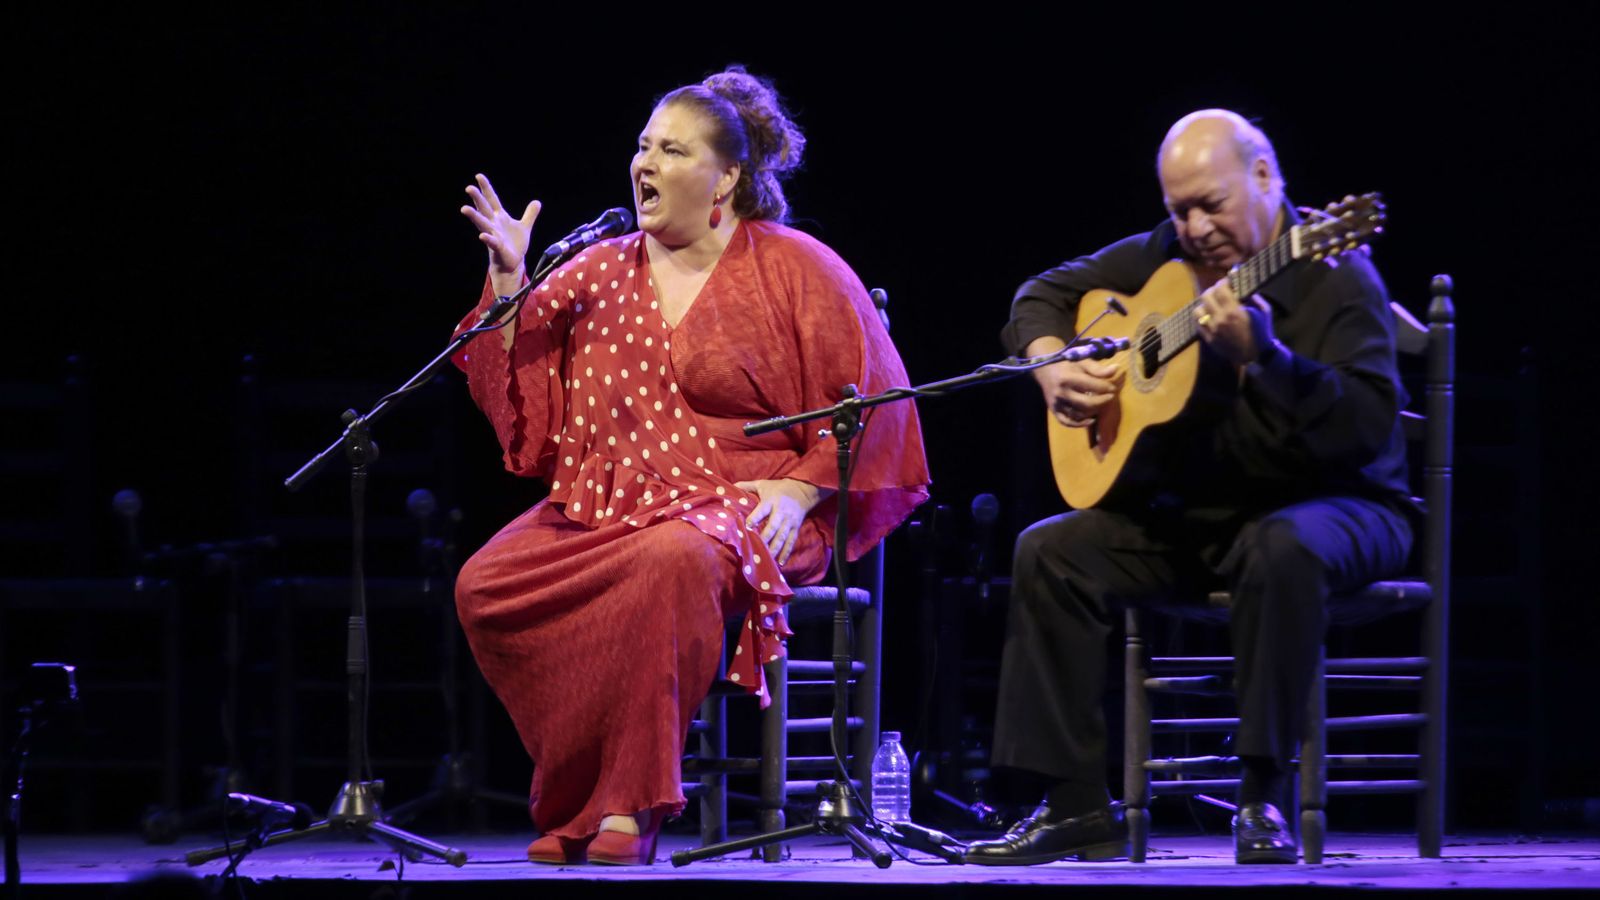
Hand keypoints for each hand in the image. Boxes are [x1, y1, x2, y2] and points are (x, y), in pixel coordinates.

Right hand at [460, 173, 540, 293]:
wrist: (513, 263)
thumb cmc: (515, 245)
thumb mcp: (524, 227)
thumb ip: (530, 214)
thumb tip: (537, 202)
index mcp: (499, 217)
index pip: (492, 199)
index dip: (486, 188)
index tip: (478, 176)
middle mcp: (494, 224)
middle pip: (484, 208)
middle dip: (477, 198)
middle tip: (469, 188)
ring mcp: (494, 235)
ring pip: (482, 224)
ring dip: (474, 216)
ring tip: (464, 208)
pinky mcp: (497, 248)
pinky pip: (491, 242)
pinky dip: (487, 238)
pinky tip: (482, 235)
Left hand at [734, 478, 830, 566]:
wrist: (803, 490)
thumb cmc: (779, 488)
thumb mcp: (763, 484)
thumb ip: (747, 486)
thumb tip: (730, 488)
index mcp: (771, 501)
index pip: (762, 511)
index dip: (755, 518)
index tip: (747, 527)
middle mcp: (781, 512)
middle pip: (773, 527)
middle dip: (764, 538)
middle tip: (755, 549)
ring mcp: (789, 522)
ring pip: (781, 537)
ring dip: (774, 549)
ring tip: (766, 559)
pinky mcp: (795, 528)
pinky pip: (791, 542)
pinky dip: (786, 552)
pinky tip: (780, 562)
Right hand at [1035, 358, 1123, 427]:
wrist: (1045, 370)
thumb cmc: (1066, 365)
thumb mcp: (1082, 362)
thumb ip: (1098, 369)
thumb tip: (1116, 369)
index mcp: (1068, 378)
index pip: (1093, 386)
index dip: (1107, 388)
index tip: (1113, 388)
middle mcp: (1062, 393)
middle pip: (1088, 403)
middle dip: (1103, 401)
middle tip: (1111, 397)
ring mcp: (1057, 404)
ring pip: (1079, 414)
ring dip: (1094, 412)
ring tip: (1101, 405)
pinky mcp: (1054, 411)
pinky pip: (1067, 422)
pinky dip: (1080, 424)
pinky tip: (1091, 420)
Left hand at [1195, 279, 1269, 365]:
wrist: (1257, 355)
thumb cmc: (1262, 332)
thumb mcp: (1264, 311)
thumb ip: (1255, 298)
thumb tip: (1245, 289)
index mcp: (1234, 311)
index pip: (1220, 289)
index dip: (1222, 282)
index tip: (1227, 281)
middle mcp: (1220, 319)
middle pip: (1205, 297)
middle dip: (1212, 290)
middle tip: (1218, 291)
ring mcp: (1213, 330)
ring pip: (1197, 311)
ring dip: (1204, 305)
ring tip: (1212, 305)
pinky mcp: (1209, 339)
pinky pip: (1198, 325)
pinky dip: (1202, 318)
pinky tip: (1210, 317)